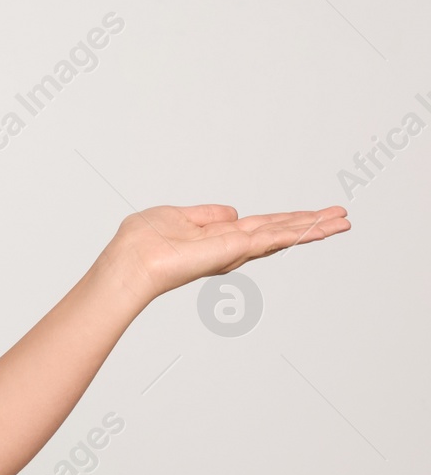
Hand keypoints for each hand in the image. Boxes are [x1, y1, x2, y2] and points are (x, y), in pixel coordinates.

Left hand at [98, 203, 350, 303]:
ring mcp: (235, 249)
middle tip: (342, 217)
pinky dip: (296, 232)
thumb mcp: (176, 216)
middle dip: (310, 224)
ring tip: (343, 221)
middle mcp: (231, 245)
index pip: (260, 226)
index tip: (313, 214)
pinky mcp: (233, 250)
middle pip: (279, 231)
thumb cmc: (142, 243)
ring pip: (282, 234)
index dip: (286, 220)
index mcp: (218, 236)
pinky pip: (272, 238)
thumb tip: (232, 211)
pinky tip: (318, 227)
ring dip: (314, 227)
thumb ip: (206, 215)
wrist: (131, 262)